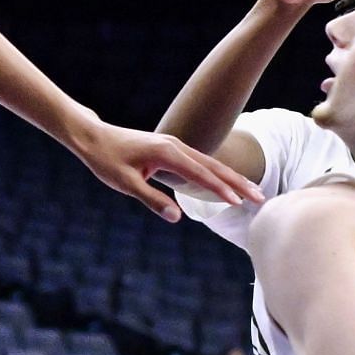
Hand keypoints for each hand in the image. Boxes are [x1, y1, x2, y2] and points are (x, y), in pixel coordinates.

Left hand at [71, 119, 263, 221]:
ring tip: (252, 192)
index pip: (201, 173)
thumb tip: (177, 217)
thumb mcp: (125, 183)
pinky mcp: (170, 149)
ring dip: (231, 178)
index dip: (220, 189)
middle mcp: (175, 145)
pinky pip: (199, 162)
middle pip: (213, 165)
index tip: (240, 202)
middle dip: (238, 182)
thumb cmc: (106, 160)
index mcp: (167, 153)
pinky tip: (226, 185)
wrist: (93, 138)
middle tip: (261, 198)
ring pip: (209, 163)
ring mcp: (174, 145)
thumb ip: (152, 199)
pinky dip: (216, 174)